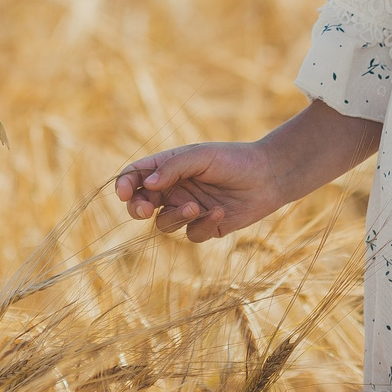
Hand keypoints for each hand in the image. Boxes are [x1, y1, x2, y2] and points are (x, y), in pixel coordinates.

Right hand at [113, 141, 282, 242]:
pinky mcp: (205, 227)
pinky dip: (203, 225)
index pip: (136, 176)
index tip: (123, 193)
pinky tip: (219, 213)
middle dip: (138, 208)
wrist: (268, 177)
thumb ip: (173, 167)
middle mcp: (174, 189)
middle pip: (142, 204)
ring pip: (165, 223)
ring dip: (176, 217)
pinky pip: (192, 234)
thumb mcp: (202, 156)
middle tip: (144, 210)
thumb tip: (147, 183)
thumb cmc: (234, 159)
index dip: (124, 184)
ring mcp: (188, 209)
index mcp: (168, 167)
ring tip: (195, 207)